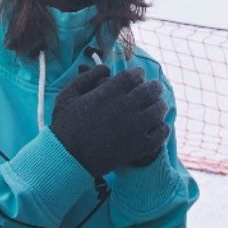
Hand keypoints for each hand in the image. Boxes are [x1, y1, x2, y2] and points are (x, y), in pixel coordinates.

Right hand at [50, 63, 168, 176]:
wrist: (68, 159)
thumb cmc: (65, 126)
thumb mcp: (68, 95)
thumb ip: (86, 77)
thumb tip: (106, 68)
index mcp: (110, 92)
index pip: (135, 75)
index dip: (138, 74)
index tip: (138, 76)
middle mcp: (126, 106)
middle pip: (151, 89)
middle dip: (153, 86)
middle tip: (154, 88)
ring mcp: (135, 127)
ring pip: (159, 109)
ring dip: (159, 105)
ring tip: (157, 106)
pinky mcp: (139, 146)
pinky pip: (161, 133)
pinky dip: (162, 127)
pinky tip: (158, 126)